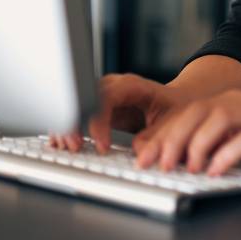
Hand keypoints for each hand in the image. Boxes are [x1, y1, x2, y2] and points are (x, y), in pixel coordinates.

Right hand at [49, 73, 178, 152]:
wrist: (178, 101)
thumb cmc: (176, 108)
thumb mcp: (172, 122)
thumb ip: (156, 136)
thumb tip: (140, 153)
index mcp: (132, 86)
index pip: (106, 98)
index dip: (100, 122)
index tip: (103, 146)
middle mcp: (114, 87)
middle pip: (84, 98)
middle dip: (75, 123)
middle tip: (75, 147)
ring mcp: (103, 96)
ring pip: (76, 105)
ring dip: (68, 126)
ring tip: (69, 147)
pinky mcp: (98, 108)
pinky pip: (77, 114)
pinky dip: (68, 128)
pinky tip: (62, 142)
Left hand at [131, 89, 240, 175]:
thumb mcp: (238, 136)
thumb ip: (210, 142)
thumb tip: (171, 156)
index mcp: (226, 102)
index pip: (185, 113)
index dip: (161, 135)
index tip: (143, 157)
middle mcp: (239, 103)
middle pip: (197, 112)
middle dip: (172, 139)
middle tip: (158, 165)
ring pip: (218, 118)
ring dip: (197, 144)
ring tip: (188, 168)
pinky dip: (227, 154)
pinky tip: (216, 170)